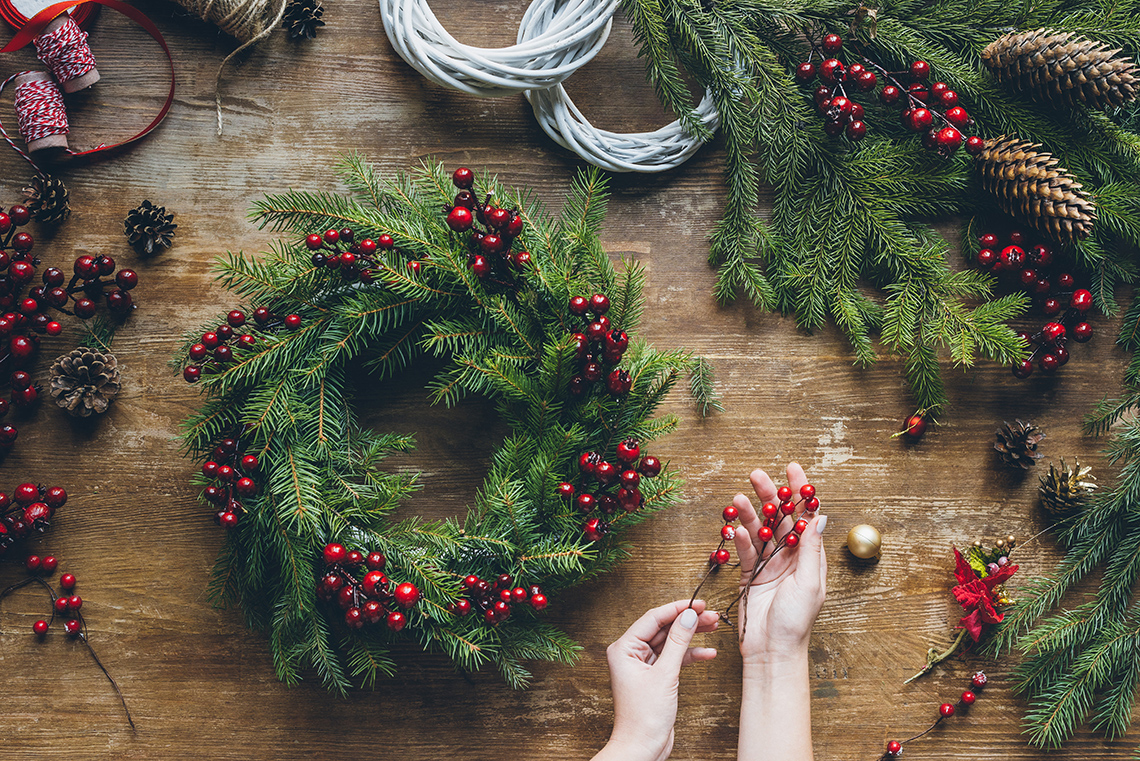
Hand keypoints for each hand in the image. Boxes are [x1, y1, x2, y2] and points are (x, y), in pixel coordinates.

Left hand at [594, 599, 718, 760]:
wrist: (642, 748)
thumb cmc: (643, 717)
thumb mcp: (665, 674)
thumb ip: (678, 642)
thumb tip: (689, 616)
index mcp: (624, 648)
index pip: (653, 618)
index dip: (677, 609)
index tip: (698, 603)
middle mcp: (631, 654)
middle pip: (663, 629)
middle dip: (687, 622)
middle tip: (710, 615)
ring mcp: (643, 665)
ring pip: (670, 642)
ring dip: (691, 636)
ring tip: (714, 628)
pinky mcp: (655, 677)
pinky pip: (674, 659)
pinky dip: (690, 656)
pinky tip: (708, 653)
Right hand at [731, 462, 826, 662]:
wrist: (772, 650)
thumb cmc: (795, 622)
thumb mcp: (809, 583)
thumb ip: (810, 550)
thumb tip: (819, 517)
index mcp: (810, 557)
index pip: (807, 516)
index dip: (801, 492)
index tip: (792, 469)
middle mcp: (791, 557)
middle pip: (780, 518)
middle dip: (769, 495)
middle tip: (756, 475)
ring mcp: (770, 565)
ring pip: (760, 530)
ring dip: (750, 513)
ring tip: (737, 498)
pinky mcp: (751, 575)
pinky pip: (745, 550)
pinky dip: (740, 537)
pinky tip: (734, 528)